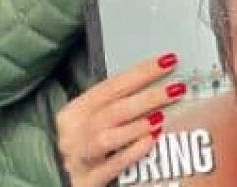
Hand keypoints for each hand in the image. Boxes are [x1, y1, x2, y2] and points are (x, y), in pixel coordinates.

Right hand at [56, 53, 187, 186]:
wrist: (60, 183)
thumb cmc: (86, 147)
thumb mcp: (93, 122)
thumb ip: (117, 106)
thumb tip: (158, 85)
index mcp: (74, 111)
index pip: (112, 85)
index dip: (141, 72)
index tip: (168, 61)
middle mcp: (73, 133)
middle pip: (113, 110)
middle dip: (147, 97)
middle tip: (176, 89)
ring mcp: (78, 158)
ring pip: (107, 137)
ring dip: (137, 125)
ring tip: (162, 116)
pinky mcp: (85, 182)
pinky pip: (111, 166)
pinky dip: (132, 152)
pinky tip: (150, 142)